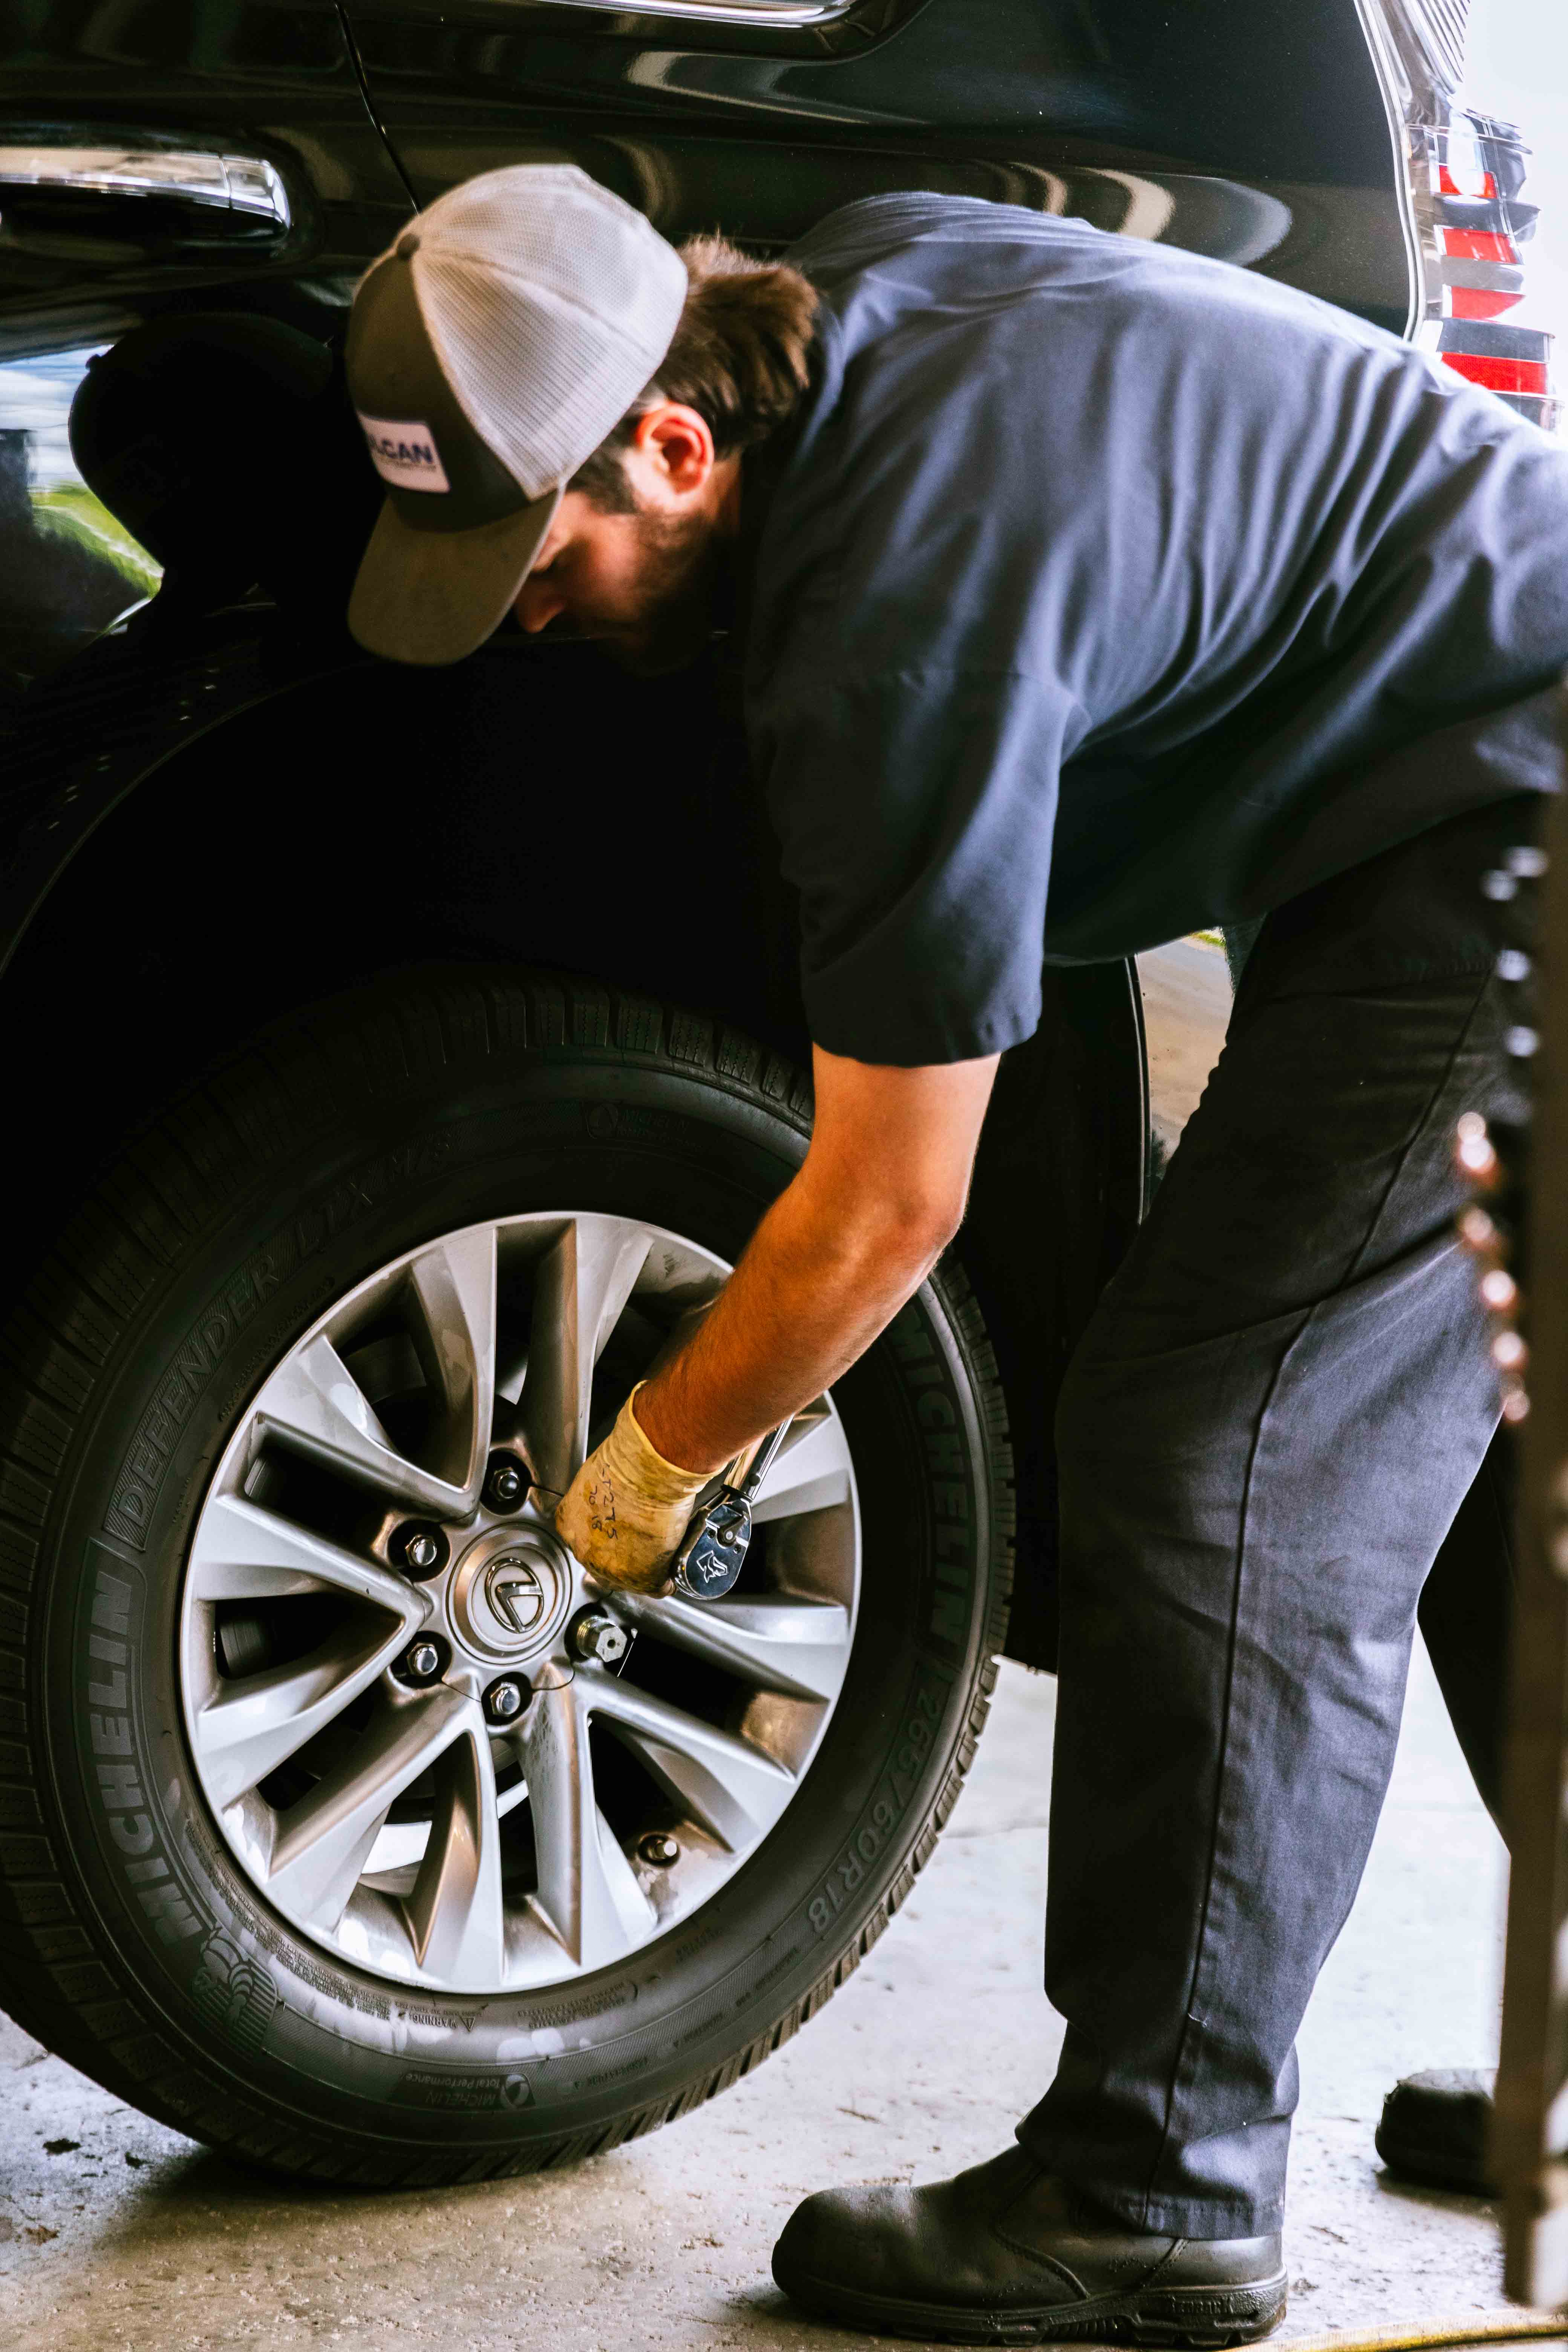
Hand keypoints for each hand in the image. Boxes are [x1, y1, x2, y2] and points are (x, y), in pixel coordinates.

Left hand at [554, 1385, 709, 1593]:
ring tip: (661, 1553)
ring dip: (644, 1569)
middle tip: (643, 1542)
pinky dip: (664, 1580)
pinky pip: (654, 1586)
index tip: (620, 1531)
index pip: (584, 1540)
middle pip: (603, 1563)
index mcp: (569, 1524)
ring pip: (628, 1578)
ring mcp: (611, 1568)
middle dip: (622, 1556)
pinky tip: (670, 1570)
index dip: (606, 1537)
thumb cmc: (628, 1463)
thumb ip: (603, 1497)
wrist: (649, 1473)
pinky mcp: (641, 1578)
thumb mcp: (600, 1476)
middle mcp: (584, 1550)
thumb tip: (619, 1497)